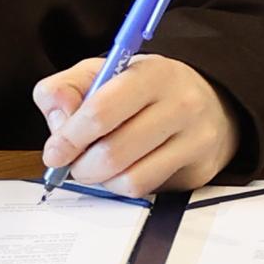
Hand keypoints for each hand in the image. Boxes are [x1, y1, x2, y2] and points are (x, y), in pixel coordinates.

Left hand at [33, 51, 236, 197]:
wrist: (208, 103)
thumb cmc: (146, 90)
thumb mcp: (104, 73)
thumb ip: (67, 88)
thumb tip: (58, 122)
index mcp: (152, 73)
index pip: (101, 112)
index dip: (70, 137)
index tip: (55, 151)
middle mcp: (181, 103)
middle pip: (113, 152)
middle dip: (81, 165)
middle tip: (74, 163)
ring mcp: (195, 138)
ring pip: (130, 178)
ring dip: (101, 180)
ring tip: (98, 167)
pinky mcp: (199, 168)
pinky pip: (147, 190)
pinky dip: (123, 186)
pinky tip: (122, 171)